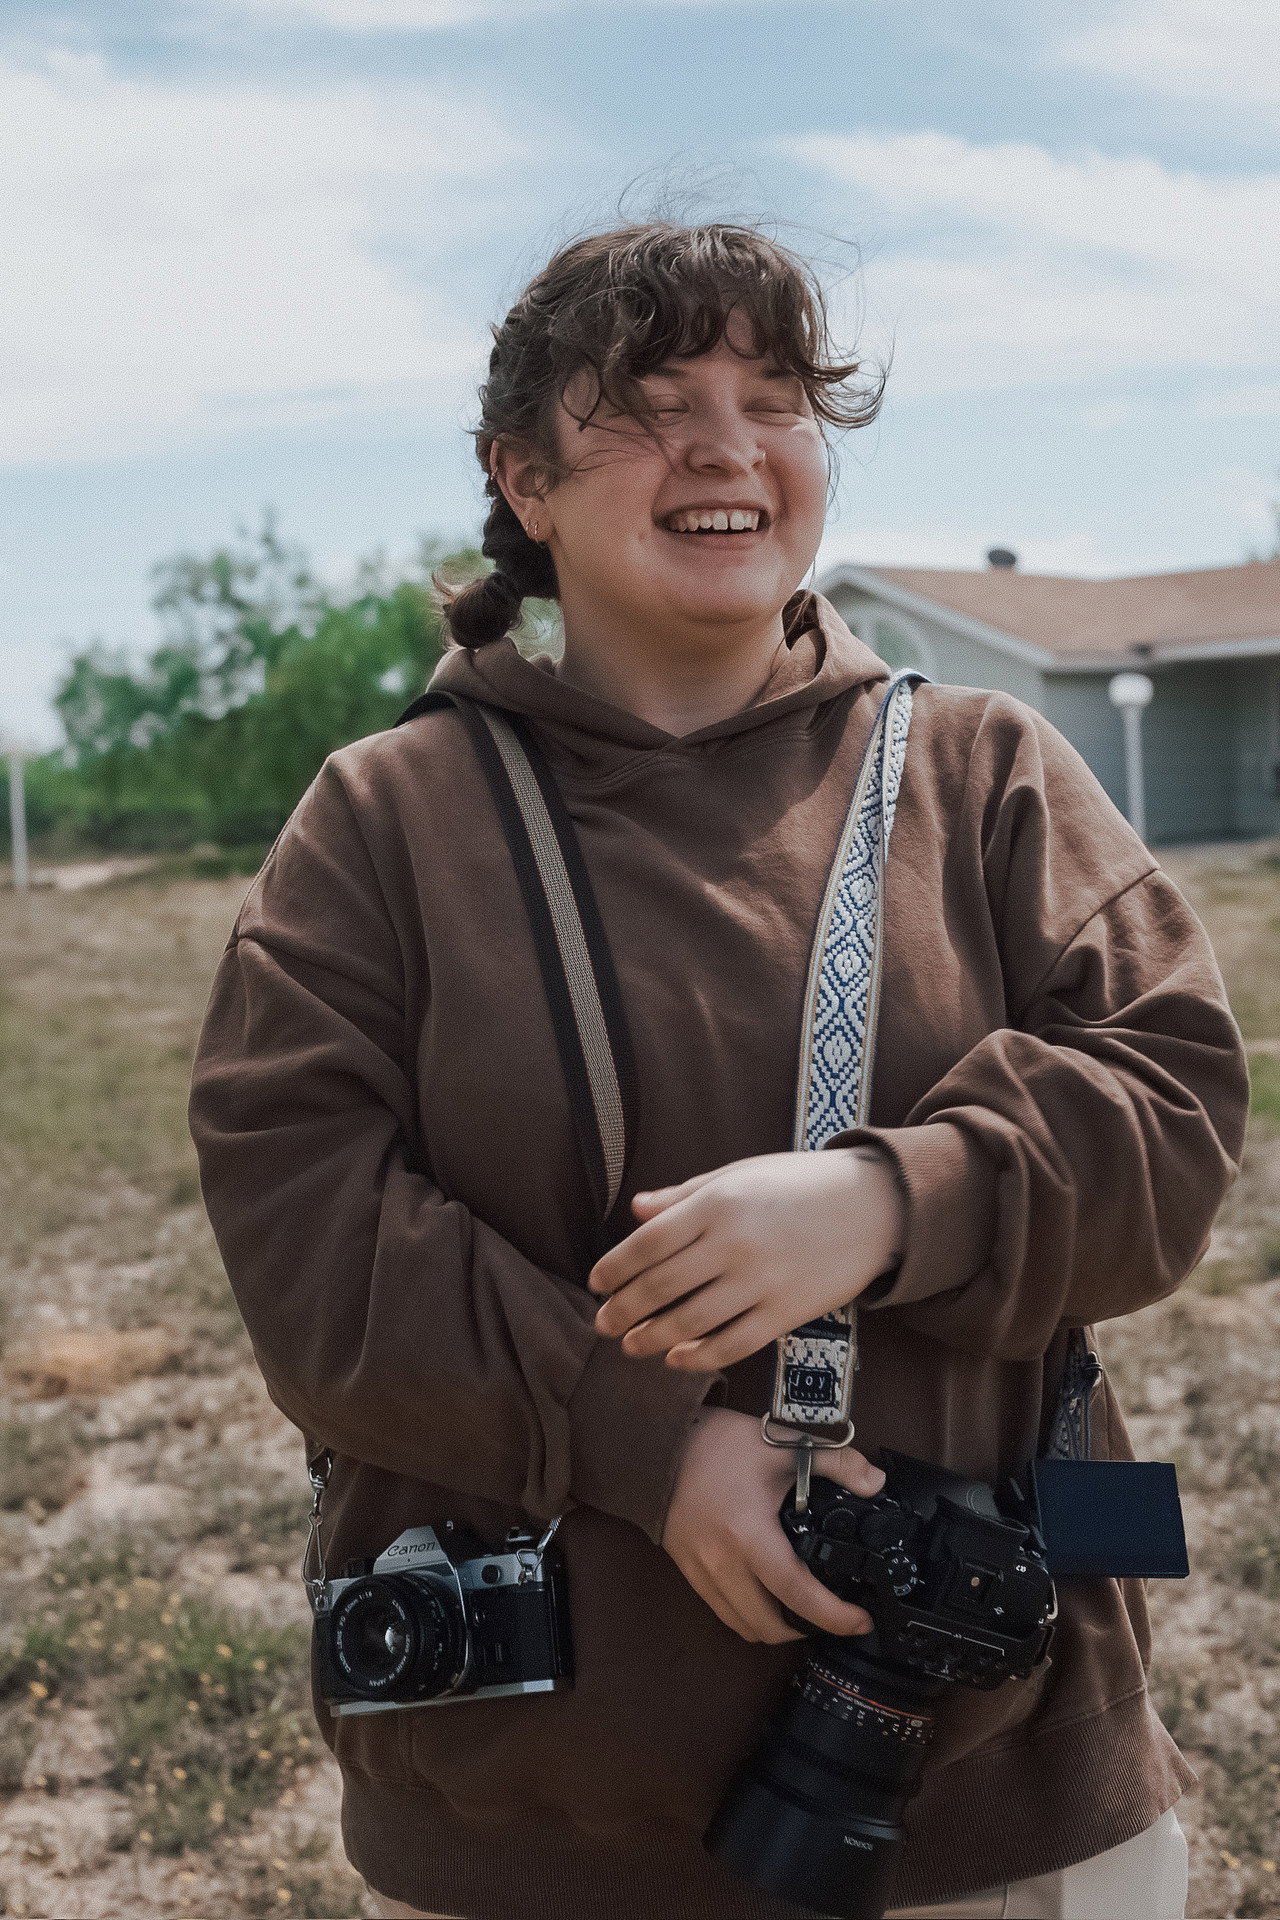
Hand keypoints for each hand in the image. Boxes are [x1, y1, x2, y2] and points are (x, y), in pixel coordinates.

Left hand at [590, 1147, 904, 1370]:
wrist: (872, 1206)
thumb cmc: (799, 1184)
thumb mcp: (738, 1175)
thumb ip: (684, 1196)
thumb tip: (636, 1208)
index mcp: (717, 1204)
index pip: (648, 1243)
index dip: (615, 1267)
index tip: (597, 1283)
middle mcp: (733, 1244)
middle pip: (662, 1287)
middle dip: (624, 1309)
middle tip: (603, 1323)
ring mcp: (761, 1282)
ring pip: (691, 1321)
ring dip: (653, 1337)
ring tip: (632, 1345)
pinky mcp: (786, 1312)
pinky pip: (733, 1344)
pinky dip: (699, 1356)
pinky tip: (677, 1359)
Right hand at [662, 1408, 884, 1641]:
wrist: (657, 1442)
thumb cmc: (716, 1444)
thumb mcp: (783, 1445)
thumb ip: (837, 1462)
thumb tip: (875, 1482)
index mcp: (749, 1536)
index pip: (797, 1593)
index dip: (834, 1616)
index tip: (861, 1621)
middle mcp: (723, 1565)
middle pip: (768, 1627)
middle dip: (805, 1630)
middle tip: (832, 1615)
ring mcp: (701, 1573)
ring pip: (742, 1626)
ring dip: (774, 1627)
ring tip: (799, 1608)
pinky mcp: (687, 1572)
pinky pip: (722, 1611)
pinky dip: (748, 1614)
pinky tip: (764, 1592)